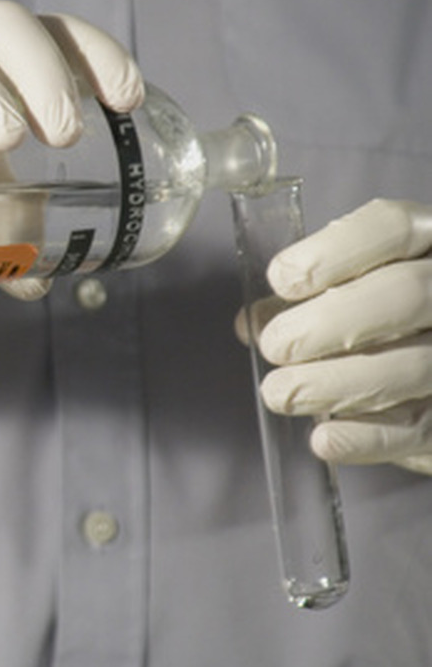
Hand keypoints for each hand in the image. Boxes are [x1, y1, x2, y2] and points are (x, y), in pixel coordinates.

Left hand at [257, 198, 431, 473]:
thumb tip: (253, 323)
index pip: (391, 228)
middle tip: (276, 345)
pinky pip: (421, 427)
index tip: (281, 278)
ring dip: (335, 384)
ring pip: (415, 364)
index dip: (332, 252)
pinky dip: (367, 437)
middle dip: (328, 323)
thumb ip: (306, 296)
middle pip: (404, 293)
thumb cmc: (391, 311)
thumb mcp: (356, 283)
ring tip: (280, 393)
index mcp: (431, 240)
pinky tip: (324, 438)